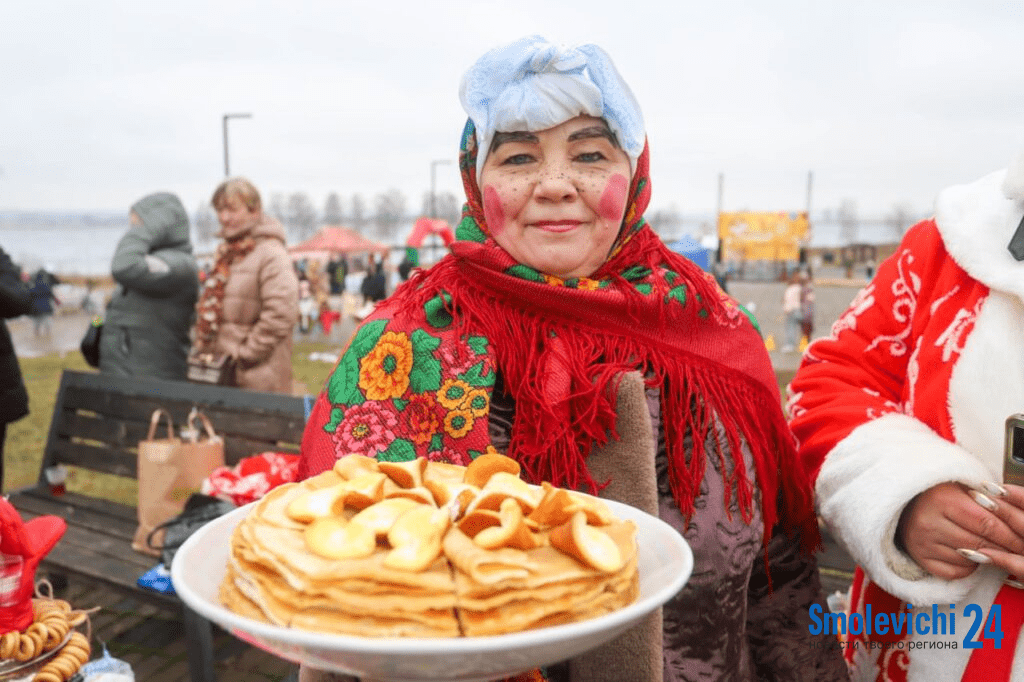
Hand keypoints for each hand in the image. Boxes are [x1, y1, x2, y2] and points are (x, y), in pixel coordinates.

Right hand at [897, 482, 1023, 579]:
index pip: (986, 523)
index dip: (1010, 534)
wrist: (904, 504)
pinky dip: (968, 567)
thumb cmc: (941, 494)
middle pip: (979, 543)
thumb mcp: (962, 488)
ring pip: (968, 559)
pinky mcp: (919, 558)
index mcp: (942, 500)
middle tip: (1017, 549)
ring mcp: (922, 543)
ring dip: (985, 556)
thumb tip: (1019, 521)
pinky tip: (969, 556)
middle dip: (1003, 548)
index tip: (1022, 540)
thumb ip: (989, 502)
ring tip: (991, 548)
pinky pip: (954, 572)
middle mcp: (928, 522)